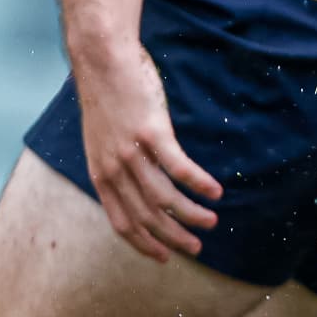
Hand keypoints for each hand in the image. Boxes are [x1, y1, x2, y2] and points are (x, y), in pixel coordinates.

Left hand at [76, 40, 221, 261]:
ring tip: (211, 221)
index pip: (121, 221)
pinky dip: (198, 183)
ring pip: (164, 197)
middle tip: (196, 248)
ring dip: (190, 214)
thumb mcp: (102, 138)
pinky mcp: (151, 132)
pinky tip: (216, 191)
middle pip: (146, 215)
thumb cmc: (107, 95)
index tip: (164, 256)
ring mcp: (131, 151)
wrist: (102, 59)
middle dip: (173, 237)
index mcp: (100, 173)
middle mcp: (114, 168)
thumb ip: (116, 163)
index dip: (144, 243)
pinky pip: (179, 168)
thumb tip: (136, 181)